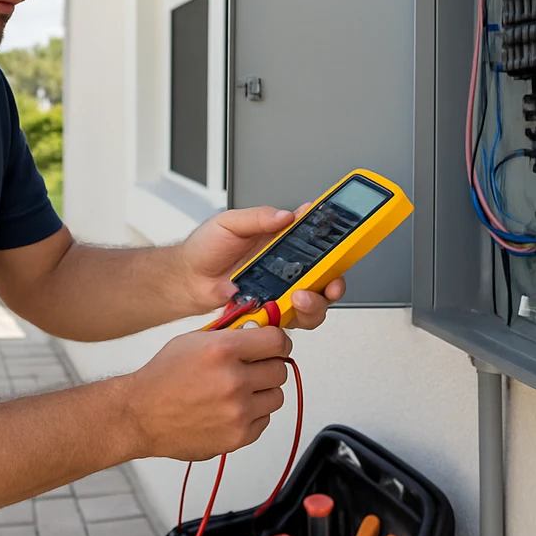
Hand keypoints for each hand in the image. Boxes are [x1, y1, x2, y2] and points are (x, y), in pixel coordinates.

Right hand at [127, 325, 293, 460]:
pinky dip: (253, 414)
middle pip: (280, 370)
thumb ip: (230, 334)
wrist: (141, 415)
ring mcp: (238, 411)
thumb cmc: (163, 377)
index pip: (277, 341)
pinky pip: (265, 420)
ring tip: (240, 391)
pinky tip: (231, 409)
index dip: (278, 341)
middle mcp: (234, 380)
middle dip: (269, 366)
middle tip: (254, 368)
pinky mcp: (238, 436)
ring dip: (263, 392)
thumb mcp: (193, 340)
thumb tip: (259, 329)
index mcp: (223, 350)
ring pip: (277, 396)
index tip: (275, 345)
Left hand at [177, 204, 346, 327]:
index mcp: (282, 240)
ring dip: (315, 303)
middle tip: (329, 282)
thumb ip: (260, 217)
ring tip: (300, 298)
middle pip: (326, 276)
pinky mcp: (272, 311)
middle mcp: (287, 266)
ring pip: (315, 302)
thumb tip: (287, 215)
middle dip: (335, 282)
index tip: (347, 243)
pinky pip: (293, 320)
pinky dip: (293, 319)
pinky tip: (281, 312)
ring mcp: (281, 290)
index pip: (318, 240)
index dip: (338, 243)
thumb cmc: (206, 248)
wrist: (187, 278)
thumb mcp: (231, 222)